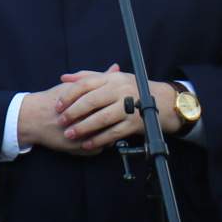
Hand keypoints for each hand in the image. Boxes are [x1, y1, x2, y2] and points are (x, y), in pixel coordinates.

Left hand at [54, 66, 181, 152]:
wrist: (163, 102)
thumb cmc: (131, 89)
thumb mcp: (112, 79)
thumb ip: (88, 78)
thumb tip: (64, 78)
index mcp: (112, 79)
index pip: (85, 84)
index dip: (69, 95)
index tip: (57, 105)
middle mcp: (121, 90)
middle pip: (92, 101)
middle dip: (73, 112)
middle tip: (61, 121)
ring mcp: (129, 107)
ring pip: (102, 118)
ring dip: (84, 128)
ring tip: (70, 134)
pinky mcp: (135, 123)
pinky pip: (114, 133)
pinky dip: (100, 139)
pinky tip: (87, 144)